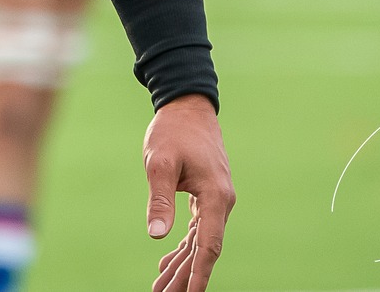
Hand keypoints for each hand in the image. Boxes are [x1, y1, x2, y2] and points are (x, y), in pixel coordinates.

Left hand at [145, 94, 234, 291]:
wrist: (188, 106)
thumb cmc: (173, 130)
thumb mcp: (159, 162)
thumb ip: (159, 198)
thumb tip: (157, 236)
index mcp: (216, 196)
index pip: (208, 244)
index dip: (199, 273)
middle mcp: (221, 202)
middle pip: (203, 249)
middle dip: (185, 276)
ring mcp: (215, 200)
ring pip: (199, 241)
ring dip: (181, 265)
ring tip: (161, 287)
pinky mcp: (206, 196)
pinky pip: (196, 229)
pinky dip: (182, 247)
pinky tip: (167, 263)